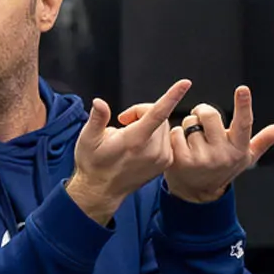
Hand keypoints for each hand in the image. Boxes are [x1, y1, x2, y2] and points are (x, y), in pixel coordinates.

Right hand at [67, 79, 192, 224]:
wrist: (102, 191)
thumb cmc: (93, 164)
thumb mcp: (88, 140)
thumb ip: (97, 119)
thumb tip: (99, 103)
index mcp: (135, 140)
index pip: (158, 113)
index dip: (172, 96)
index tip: (185, 83)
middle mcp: (152, 150)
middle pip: (159, 115)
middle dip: (142, 112)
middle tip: (123, 120)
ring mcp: (161, 158)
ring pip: (164, 126)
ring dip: (149, 123)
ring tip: (129, 134)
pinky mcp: (165, 162)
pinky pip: (166, 138)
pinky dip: (155, 135)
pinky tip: (140, 144)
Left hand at [165, 86, 273, 203]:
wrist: (197, 192)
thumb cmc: (225, 166)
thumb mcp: (247, 155)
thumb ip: (266, 138)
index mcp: (239, 148)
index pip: (243, 124)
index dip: (244, 105)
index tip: (243, 88)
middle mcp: (222, 155)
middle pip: (209, 115)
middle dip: (203, 112)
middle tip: (202, 121)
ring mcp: (202, 159)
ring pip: (190, 123)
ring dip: (189, 126)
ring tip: (194, 141)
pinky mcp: (182, 161)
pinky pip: (176, 133)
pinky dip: (176, 136)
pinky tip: (182, 147)